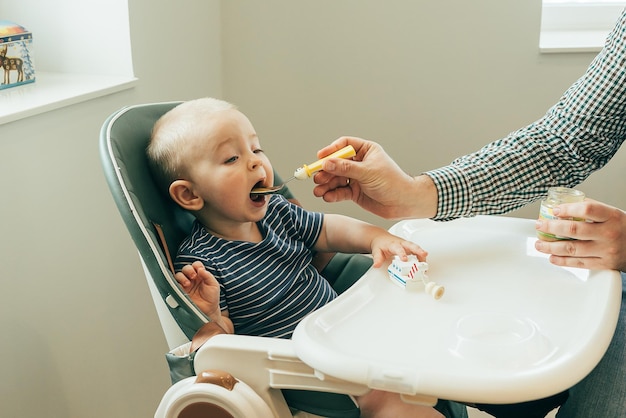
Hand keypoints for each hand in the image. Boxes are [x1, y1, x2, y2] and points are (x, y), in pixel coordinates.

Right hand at [175, 261, 223, 321]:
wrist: (208, 310)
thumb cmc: (212, 298)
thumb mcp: (214, 285)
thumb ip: (208, 276)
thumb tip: (201, 269)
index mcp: (200, 275)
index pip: (196, 265)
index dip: (197, 266)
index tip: (200, 271)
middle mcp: (192, 279)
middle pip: (186, 268)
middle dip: (189, 270)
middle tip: (193, 276)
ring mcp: (186, 285)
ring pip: (179, 275)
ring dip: (182, 277)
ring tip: (187, 283)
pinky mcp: (181, 291)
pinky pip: (175, 285)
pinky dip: (177, 284)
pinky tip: (182, 287)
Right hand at [312, 136, 437, 218]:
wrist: (403, 203)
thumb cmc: (393, 183)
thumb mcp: (368, 172)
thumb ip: (346, 168)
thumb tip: (327, 163)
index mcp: (366, 151)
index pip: (345, 145)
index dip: (332, 150)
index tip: (320, 156)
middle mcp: (360, 163)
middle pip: (337, 164)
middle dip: (326, 171)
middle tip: (317, 177)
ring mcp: (357, 178)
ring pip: (336, 179)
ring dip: (326, 185)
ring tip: (318, 190)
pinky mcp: (355, 192)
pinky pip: (340, 191)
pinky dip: (333, 194)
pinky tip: (327, 197)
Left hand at [370, 234, 427, 267]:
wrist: (381, 238)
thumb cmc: (380, 244)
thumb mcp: (376, 251)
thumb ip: (377, 259)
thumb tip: (376, 265)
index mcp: (393, 244)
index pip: (398, 248)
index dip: (402, 254)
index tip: (405, 259)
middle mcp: (401, 244)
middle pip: (411, 245)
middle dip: (418, 250)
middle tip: (424, 254)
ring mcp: (406, 245)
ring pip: (416, 248)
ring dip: (422, 254)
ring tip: (426, 263)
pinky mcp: (409, 247)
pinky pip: (417, 251)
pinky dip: (421, 256)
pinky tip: (423, 263)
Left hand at [535, 199, 625, 270]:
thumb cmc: (623, 227)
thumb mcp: (612, 213)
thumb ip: (591, 208)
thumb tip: (565, 203)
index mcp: (612, 216)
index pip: (587, 210)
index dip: (568, 209)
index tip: (554, 210)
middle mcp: (609, 233)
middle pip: (574, 230)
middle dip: (551, 227)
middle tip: (539, 225)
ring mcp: (606, 250)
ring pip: (572, 249)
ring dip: (551, 247)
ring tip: (540, 244)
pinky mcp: (604, 264)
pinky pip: (579, 263)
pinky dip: (562, 261)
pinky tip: (552, 257)